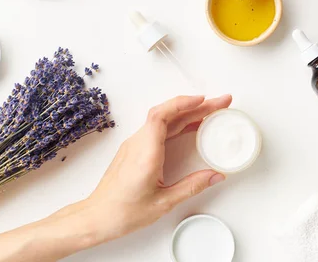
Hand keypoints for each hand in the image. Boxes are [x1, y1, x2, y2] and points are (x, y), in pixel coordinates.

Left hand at [83, 94, 231, 240]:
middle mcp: (139, 143)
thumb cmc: (122, 212)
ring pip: (165, 120)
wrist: (96, 217)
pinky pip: (160, 128)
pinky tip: (192, 127)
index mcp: (145, 152)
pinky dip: (179, 123)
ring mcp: (136, 144)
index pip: (162, 115)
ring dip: (189, 113)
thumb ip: (192, 186)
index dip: (184, 103)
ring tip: (212, 113)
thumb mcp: (163, 202)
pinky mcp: (136, 149)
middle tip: (221, 103)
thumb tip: (215, 175)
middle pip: (169, 114)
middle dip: (197, 106)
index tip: (204, 100)